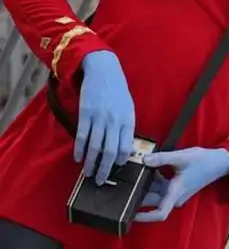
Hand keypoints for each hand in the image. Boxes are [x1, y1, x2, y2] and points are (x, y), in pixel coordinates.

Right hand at [74, 50, 134, 185]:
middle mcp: (114, 120)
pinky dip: (79, 150)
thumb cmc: (117, 89)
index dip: (120, 161)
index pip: (126, 147)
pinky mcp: (85, 114)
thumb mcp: (128, 106)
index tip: (116, 168)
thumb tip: (123, 147)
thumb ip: (126, 125)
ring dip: (90, 163)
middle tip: (100, 180)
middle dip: (104, 170)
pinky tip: (78, 158)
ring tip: (88, 173)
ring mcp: (99, 117)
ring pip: (94, 147)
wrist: (103, 70)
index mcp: (128, 118)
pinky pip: (81, 137)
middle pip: (109, 152)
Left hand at [135, 147, 228, 221]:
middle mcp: (174, 196)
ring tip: (136, 172)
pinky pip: (161, 186)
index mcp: (175, 193)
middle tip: (126, 184)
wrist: (217, 162)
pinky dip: (154, 179)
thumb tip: (143, 160)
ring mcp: (175, 192)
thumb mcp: (181, 157)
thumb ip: (161, 158)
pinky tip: (149, 166)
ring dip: (147, 184)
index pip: (160, 213)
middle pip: (153, 201)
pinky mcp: (176, 187)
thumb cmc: (202, 161)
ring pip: (156, 193)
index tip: (132, 213)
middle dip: (140, 194)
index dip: (145, 216)